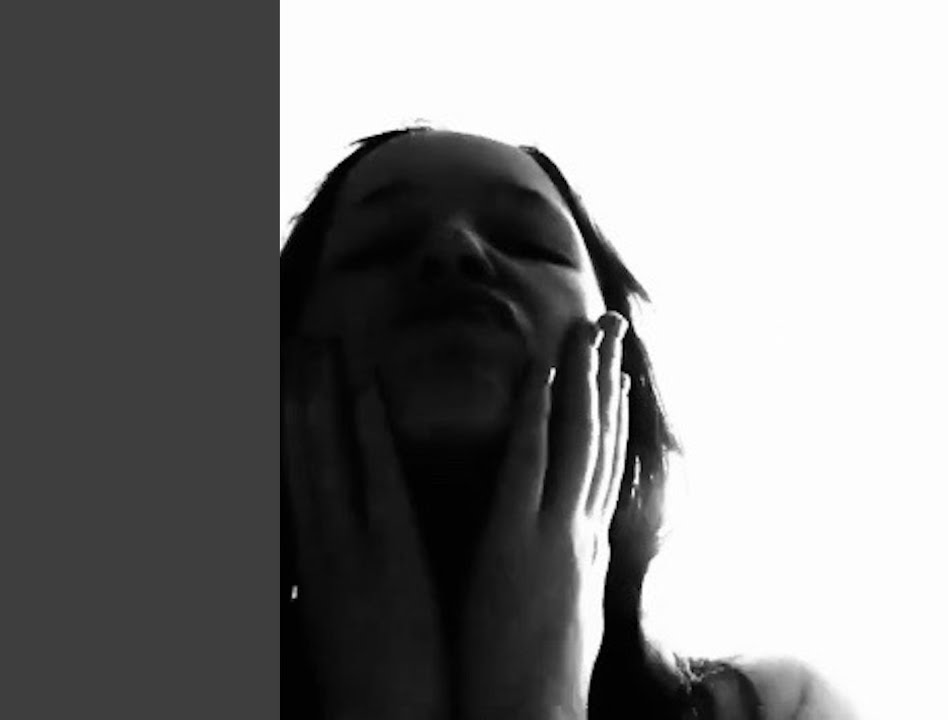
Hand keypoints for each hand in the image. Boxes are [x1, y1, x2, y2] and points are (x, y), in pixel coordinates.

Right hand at [283, 342, 448, 719]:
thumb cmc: (371, 680)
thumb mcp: (340, 616)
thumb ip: (334, 570)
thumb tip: (330, 538)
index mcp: (313, 561)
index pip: (296, 476)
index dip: (289, 423)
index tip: (286, 376)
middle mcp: (322, 546)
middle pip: (302, 455)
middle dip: (297, 396)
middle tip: (297, 338)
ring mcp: (353, 549)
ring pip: (328, 456)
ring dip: (321, 396)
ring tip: (316, 344)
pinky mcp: (392, 560)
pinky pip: (378, 482)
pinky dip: (369, 432)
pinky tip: (366, 388)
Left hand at [459, 313, 632, 719]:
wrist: (532, 718)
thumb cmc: (540, 681)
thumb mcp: (568, 617)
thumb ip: (574, 574)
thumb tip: (579, 554)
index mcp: (589, 549)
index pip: (604, 468)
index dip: (613, 414)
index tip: (616, 371)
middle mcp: (582, 533)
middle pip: (600, 441)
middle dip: (608, 377)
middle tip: (614, 321)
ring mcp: (554, 535)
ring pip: (576, 441)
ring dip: (583, 378)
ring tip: (590, 326)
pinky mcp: (516, 543)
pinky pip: (528, 465)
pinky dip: (537, 417)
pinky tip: (542, 376)